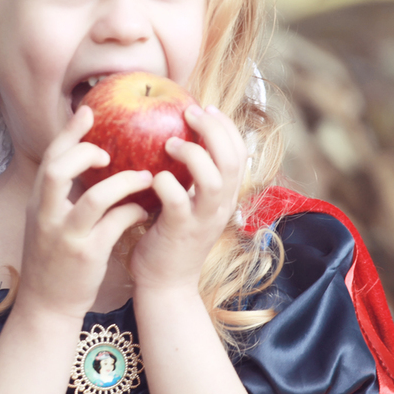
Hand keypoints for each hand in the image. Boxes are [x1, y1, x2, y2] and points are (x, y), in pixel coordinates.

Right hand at [19, 105, 153, 318]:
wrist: (47, 305)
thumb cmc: (55, 259)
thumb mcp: (49, 221)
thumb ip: (62, 194)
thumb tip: (87, 161)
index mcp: (39, 203)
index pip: (49, 158)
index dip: (69, 132)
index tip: (88, 111)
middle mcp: (47, 215)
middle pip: (57, 169)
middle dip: (85, 152)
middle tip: (110, 150)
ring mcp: (66, 236)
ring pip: (94, 198)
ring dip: (122, 183)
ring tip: (144, 177)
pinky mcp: (87, 256)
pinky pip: (114, 226)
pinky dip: (132, 213)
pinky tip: (144, 211)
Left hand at [128, 105, 246, 294]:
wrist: (165, 286)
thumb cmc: (168, 239)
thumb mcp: (186, 205)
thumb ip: (188, 178)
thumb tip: (173, 140)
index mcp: (224, 197)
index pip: (239, 152)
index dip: (226, 126)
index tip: (206, 107)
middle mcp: (220, 206)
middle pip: (232, 159)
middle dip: (214, 129)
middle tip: (189, 113)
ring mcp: (202, 220)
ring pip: (214, 179)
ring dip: (192, 154)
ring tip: (167, 143)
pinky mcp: (180, 231)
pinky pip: (178, 201)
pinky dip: (166, 184)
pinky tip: (153, 177)